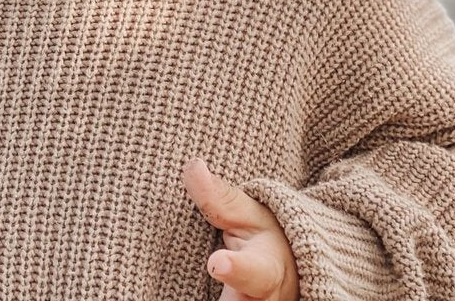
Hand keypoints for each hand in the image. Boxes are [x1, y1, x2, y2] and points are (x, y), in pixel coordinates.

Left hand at [181, 157, 299, 300]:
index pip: (255, 272)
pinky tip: (160, 298)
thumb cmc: (268, 240)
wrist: (294, 276)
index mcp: (267, 270)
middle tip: (208, 270)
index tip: (217, 263)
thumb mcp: (251, 216)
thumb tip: (192, 167)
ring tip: (172, 295)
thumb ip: (220, 198)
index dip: (237, 270)